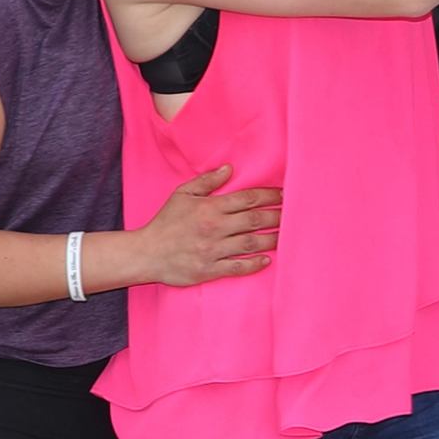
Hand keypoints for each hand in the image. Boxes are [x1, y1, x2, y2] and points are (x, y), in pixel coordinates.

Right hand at [137, 166, 281, 286]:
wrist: (146, 253)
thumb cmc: (165, 222)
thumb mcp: (182, 195)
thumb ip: (206, 182)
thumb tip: (229, 169)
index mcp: (209, 208)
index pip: (247, 199)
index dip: (269, 196)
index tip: (284, 196)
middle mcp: (214, 228)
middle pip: (254, 220)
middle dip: (276, 217)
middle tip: (292, 215)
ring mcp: (213, 250)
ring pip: (250, 243)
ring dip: (271, 239)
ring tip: (285, 235)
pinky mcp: (210, 270)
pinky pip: (237, 267)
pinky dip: (254, 264)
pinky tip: (266, 260)